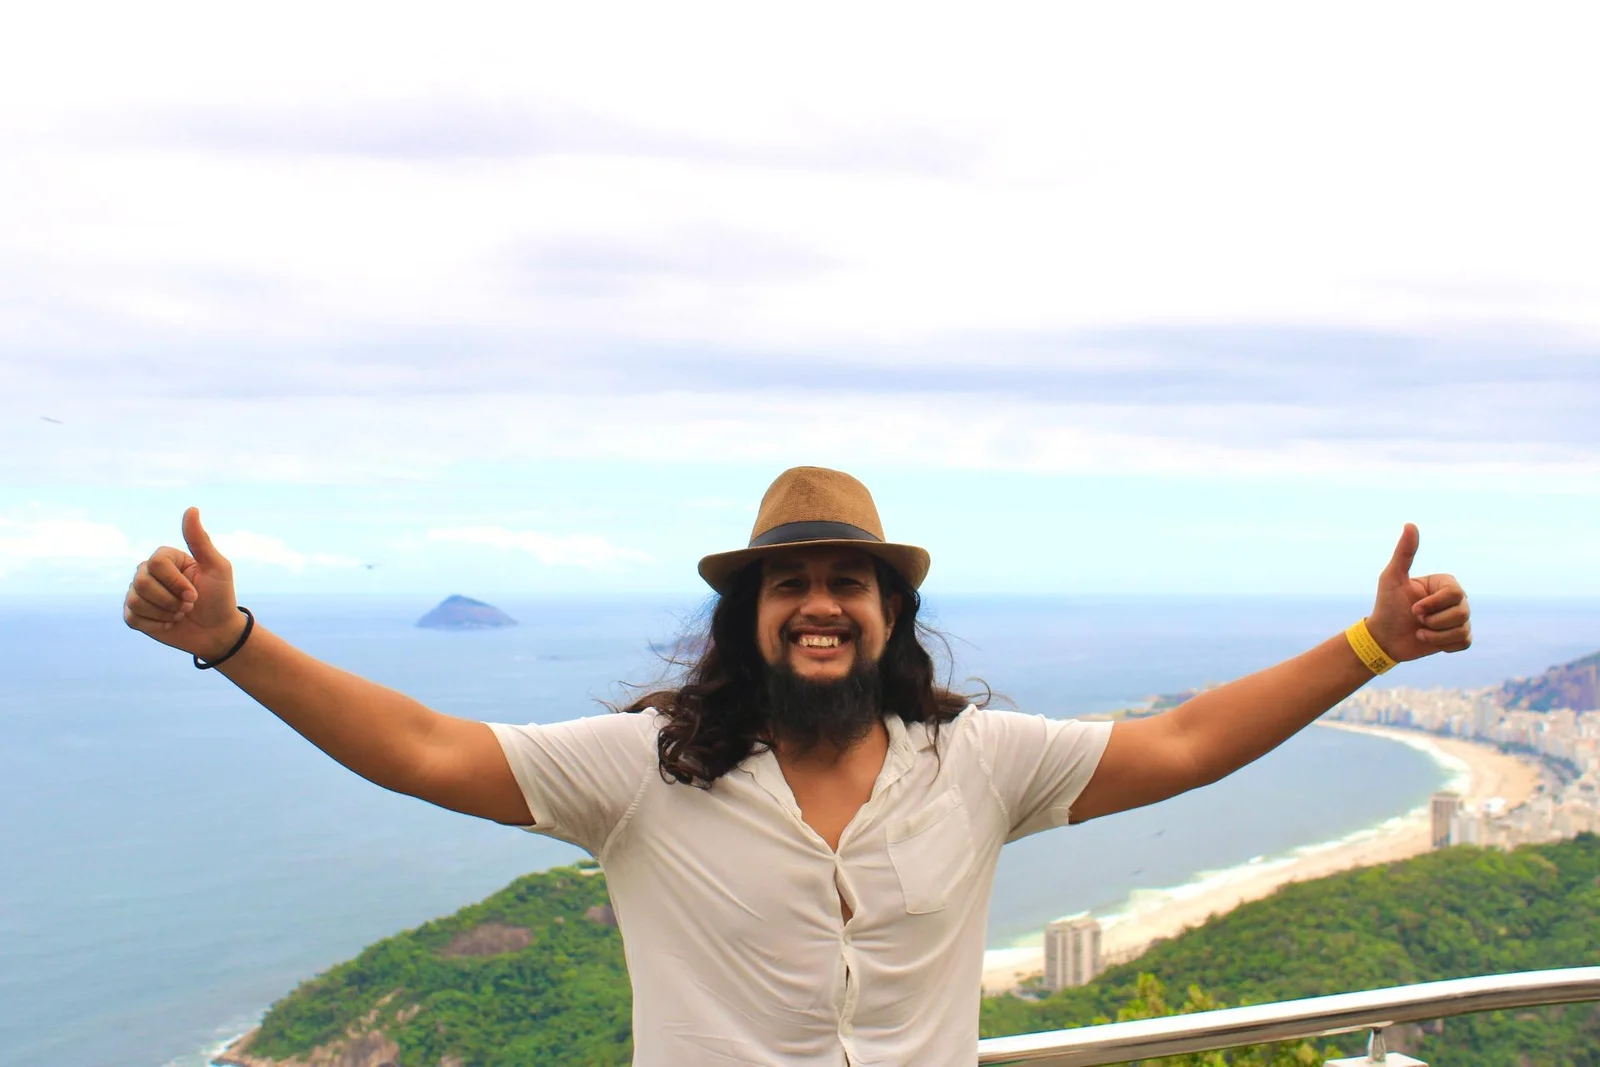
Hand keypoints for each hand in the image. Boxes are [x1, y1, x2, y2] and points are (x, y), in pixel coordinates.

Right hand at [123, 507, 244, 660]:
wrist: (216, 632)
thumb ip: (200, 540)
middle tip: (188, 606)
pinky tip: (169, 623)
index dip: (175, 582)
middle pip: (142, 582)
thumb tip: (192, 508)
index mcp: (166, 559)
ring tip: (180, 614)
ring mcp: (139, 593)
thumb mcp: (217, 567)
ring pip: (135, 600)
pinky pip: (132, 617)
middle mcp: (148, 573)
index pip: (155, 563)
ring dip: (165, 612)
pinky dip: (155, 624)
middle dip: (171, 600)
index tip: (194, 594)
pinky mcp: (134, 614)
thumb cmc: (220, 597)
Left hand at [1366, 523, 1471, 662]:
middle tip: (1415, 619)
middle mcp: (1456, 599)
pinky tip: (1428, 639)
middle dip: (1433, 621)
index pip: (1454, 593)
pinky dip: (1443, 644)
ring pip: (1462, 629)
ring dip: (1435, 635)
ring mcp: (1459, 619)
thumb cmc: (1387, 606)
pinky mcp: (1458, 637)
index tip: (1413, 608)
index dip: (1433, 604)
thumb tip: (1410, 524)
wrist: (1384, 638)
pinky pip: (1463, 642)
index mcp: (1444, 583)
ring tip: (1420, 631)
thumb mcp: (1392, 578)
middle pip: (1462, 612)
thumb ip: (1404, 553)